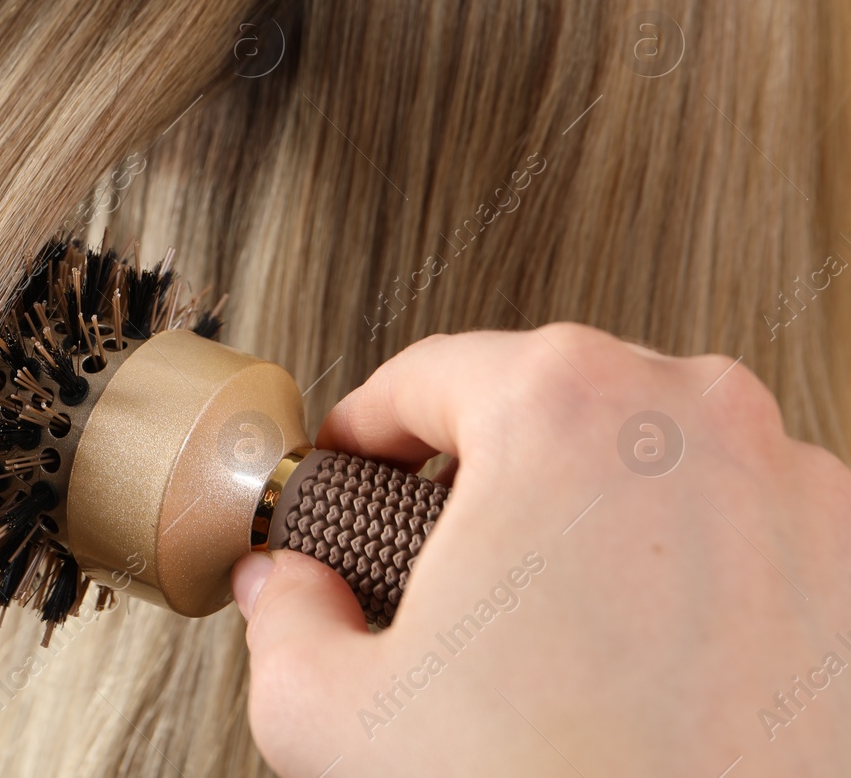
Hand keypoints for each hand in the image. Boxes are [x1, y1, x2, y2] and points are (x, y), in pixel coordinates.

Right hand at [232, 324, 850, 777]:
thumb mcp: (337, 715)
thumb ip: (287, 619)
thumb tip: (293, 590)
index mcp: (563, 409)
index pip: (431, 372)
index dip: (369, 427)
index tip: (359, 462)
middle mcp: (698, 420)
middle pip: (550, 403)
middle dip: (486, 470)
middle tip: (443, 554)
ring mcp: (800, 492)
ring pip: (656, 459)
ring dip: (592, 514)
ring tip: (549, 619)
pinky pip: (744, 529)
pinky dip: (688, 569)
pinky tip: (640, 653)